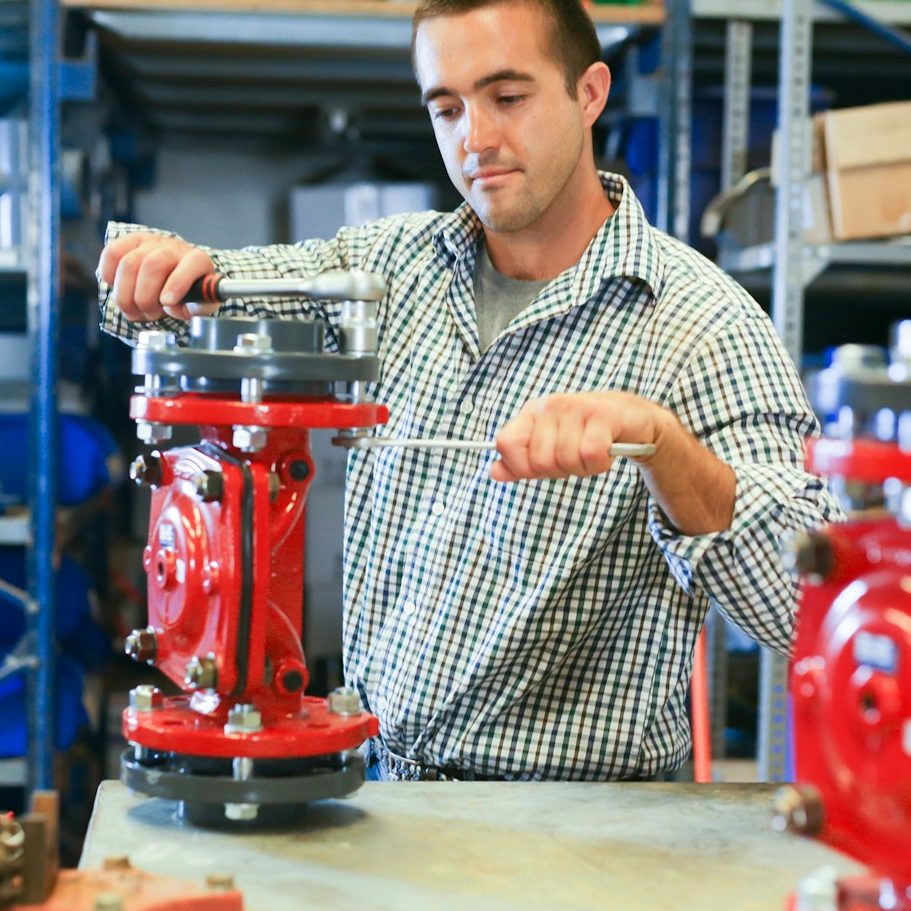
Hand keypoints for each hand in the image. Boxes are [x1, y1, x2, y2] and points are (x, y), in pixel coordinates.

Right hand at [97, 232, 217, 321]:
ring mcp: (151, 242)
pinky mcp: (130, 241)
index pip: (192, 263)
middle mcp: (174, 247)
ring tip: (134, 311)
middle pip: (153, 264)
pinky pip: (112, 253)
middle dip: (145, 297)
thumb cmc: (187, 294)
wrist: (174, 278)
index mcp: (198, 261)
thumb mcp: (198, 305)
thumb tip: (176, 305)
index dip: (178, 283)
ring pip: (129, 263)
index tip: (167, 302)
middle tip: (148, 314)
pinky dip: (109, 275)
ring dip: (126, 295)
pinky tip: (118, 289)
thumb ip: (196, 307)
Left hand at [491, 391, 666, 481]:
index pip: (506, 443)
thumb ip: (521, 462)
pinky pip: (591, 455)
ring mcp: (576, 407)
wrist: (632, 420)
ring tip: (592, 454)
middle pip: (539, 461)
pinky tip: (606, 453)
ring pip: (566, 460)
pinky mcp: (603, 414)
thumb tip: (494, 472)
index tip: (538, 470)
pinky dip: (599, 464)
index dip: (519, 467)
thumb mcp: (549, 448)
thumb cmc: (587, 435)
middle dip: (559, 471)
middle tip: (575, 459)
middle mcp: (550, 405)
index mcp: (532, 413)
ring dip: (583, 468)